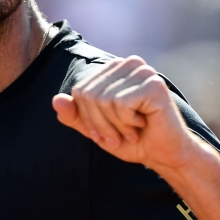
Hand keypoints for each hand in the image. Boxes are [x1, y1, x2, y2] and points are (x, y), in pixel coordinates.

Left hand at [52, 56, 194, 168]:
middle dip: (100, 124)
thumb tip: (56, 100)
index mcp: (114, 70)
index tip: (104, 134)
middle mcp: (128, 64)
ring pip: (104, 99)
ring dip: (116, 126)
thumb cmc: (132, 140)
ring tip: (132, 131)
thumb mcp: (97, 130)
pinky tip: (144, 123)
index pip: (80, 90)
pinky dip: (128, 123)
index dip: (87, 119)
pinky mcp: (154, 84)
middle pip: (90, 95)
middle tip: (119, 136)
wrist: (164, 155)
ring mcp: (143, 71)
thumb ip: (75, 116)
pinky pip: (121, 104)